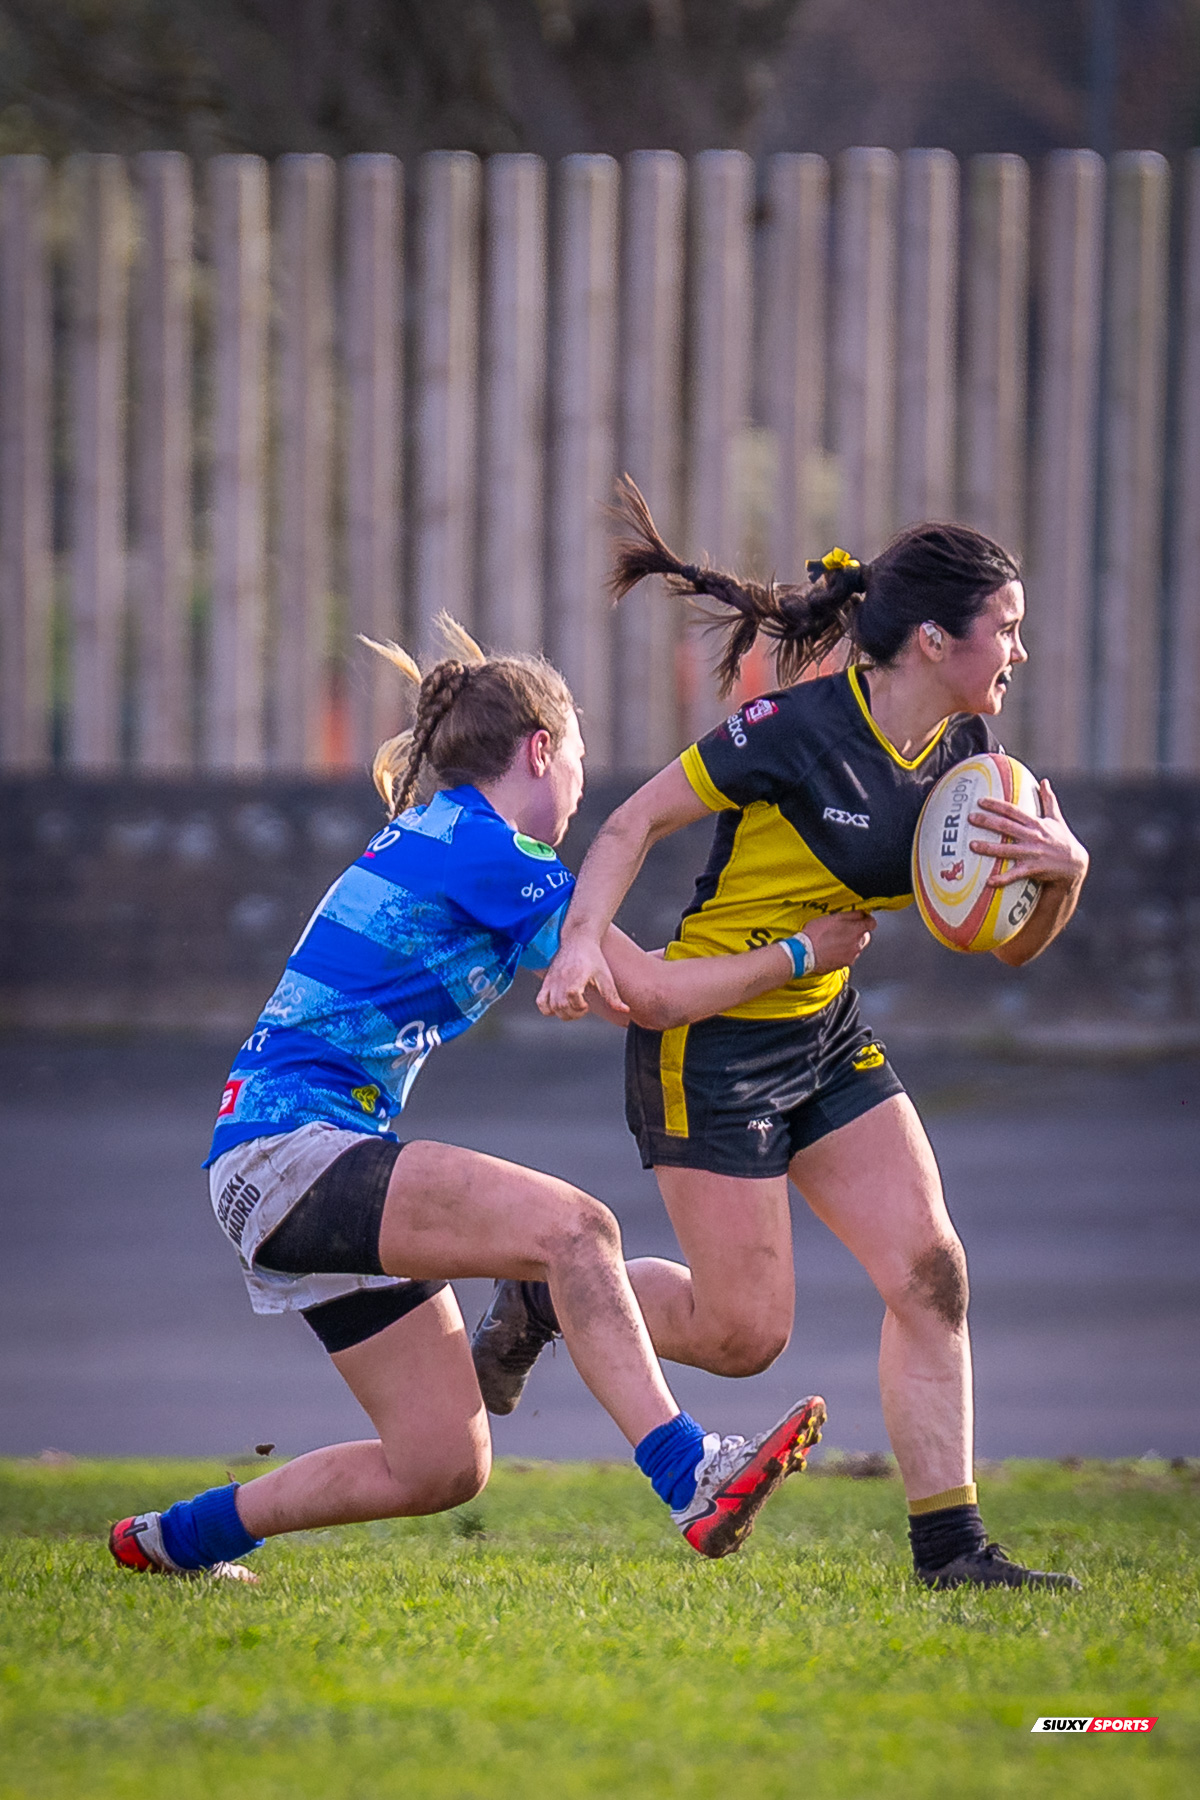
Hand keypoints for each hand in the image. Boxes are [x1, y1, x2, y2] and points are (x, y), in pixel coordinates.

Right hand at [537, 935, 629, 1019]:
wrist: (578, 940)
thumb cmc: (593, 957)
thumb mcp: (606, 976)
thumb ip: (613, 996)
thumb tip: (625, 1010)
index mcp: (577, 975)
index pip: (572, 995)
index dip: (579, 1006)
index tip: (586, 1004)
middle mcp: (562, 978)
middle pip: (561, 1005)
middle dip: (573, 1014)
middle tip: (582, 1008)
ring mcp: (553, 981)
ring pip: (551, 1007)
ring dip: (563, 1013)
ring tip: (573, 1007)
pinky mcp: (547, 982)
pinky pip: (540, 1001)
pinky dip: (547, 1009)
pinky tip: (559, 1006)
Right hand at [802, 909, 876, 973]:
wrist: (804, 953)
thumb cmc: (816, 934)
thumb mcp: (834, 917)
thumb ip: (852, 914)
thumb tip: (862, 913)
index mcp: (856, 931)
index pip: (872, 923)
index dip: (867, 920)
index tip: (862, 919)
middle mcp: (857, 945)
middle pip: (865, 937)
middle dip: (857, 933)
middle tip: (843, 930)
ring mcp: (851, 957)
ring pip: (856, 948)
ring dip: (849, 944)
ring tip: (833, 941)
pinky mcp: (843, 965)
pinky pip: (847, 957)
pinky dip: (842, 953)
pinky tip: (830, 950)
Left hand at [971, 781, 1088, 888]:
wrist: (1075, 865)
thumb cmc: (1063, 839)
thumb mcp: (1057, 818)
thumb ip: (1049, 800)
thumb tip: (1045, 781)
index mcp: (1036, 823)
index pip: (1012, 811)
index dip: (996, 805)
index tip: (980, 801)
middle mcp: (1033, 837)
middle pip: (1006, 827)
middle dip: (987, 822)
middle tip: (970, 818)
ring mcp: (1032, 853)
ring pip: (1007, 850)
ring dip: (989, 848)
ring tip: (972, 845)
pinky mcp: (1033, 869)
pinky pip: (1015, 874)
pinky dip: (1002, 878)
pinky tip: (988, 881)